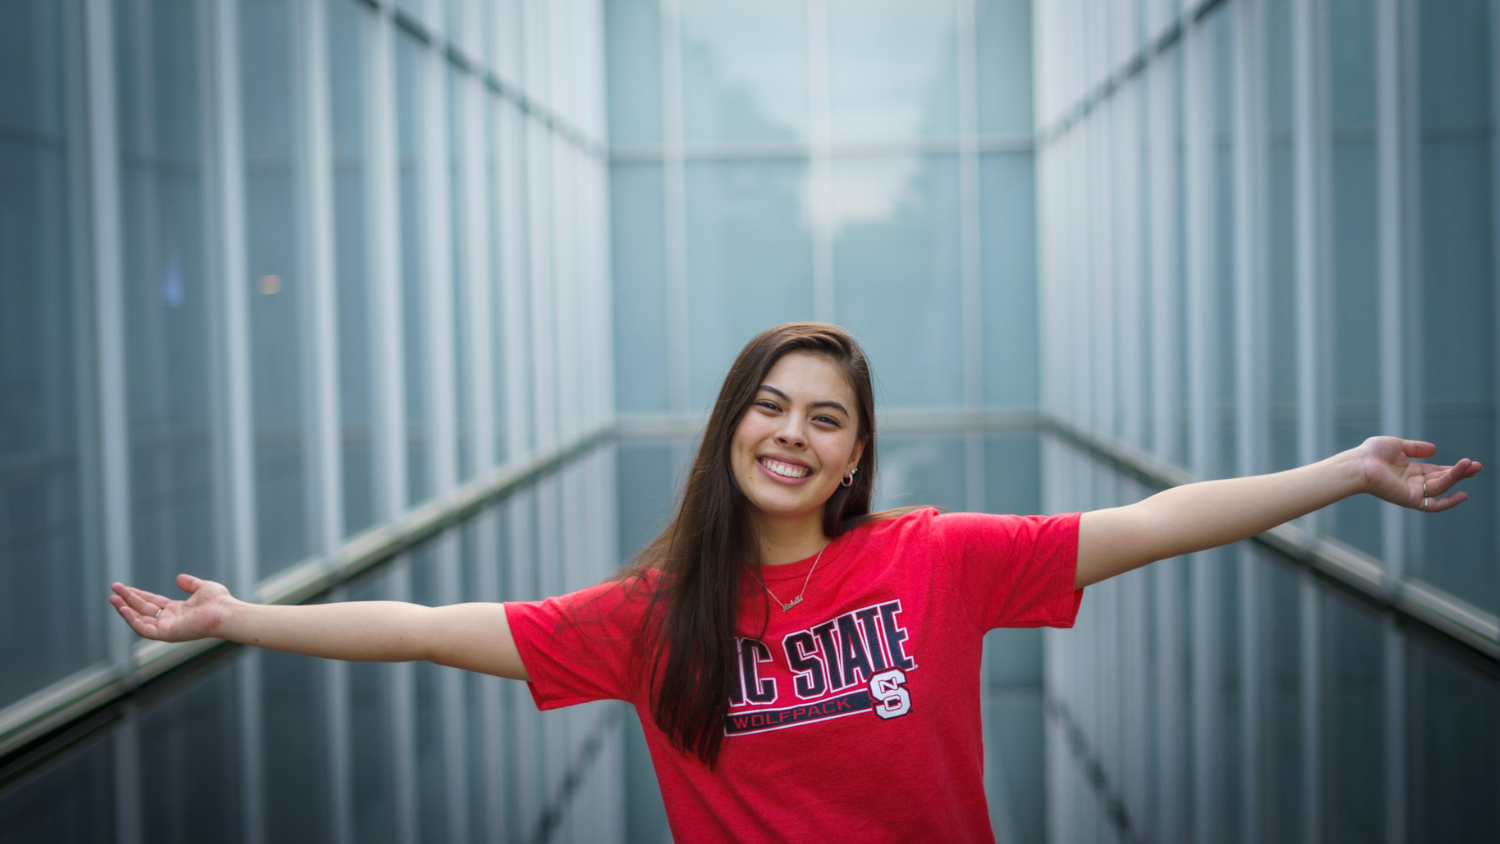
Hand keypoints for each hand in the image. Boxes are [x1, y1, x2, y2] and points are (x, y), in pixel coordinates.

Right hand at [109, 574, 235, 642]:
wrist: (225, 612)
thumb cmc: (219, 602)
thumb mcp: (202, 588)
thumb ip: (190, 584)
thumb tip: (178, 578)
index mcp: (176, 610)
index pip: (151, 603)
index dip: (136, 595)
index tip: (123, 588)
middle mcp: (169, 620)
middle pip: (142, 609)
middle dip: (127, 599)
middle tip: (113, 589)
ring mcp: (166, 628)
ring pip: (139, 619)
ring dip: (124, 609)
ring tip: (112, 598)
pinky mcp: (166, 634)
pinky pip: (143, 629)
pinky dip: (131, 620)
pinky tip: (122, 608)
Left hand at [1356, 437, 1481, 512]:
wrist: (1358, 465)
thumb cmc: (1371, 454)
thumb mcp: (1397, 445)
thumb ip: (1415, 448)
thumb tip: (1435, 449)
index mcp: (1410, 470)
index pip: (1436, 471)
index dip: (1453, 468)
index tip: (1469, 463)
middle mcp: (1413, 483)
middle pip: (1442, 480)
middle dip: (1461, 473)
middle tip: (1478, 466)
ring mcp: (1412, 492)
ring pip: (1441, 488)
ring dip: (1456, 478)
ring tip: (1470, 466)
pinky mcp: (1410, 500)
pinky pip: (1433, 505)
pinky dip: (1448, 501)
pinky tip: (1463, 494)